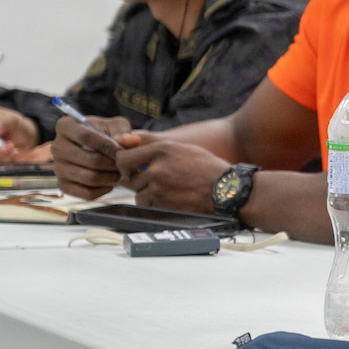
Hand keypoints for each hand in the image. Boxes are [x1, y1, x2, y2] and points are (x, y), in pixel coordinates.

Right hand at [50, 114, 130, 199]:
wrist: (98, 149)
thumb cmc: (106, 133)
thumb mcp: (116, 125)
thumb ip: (123, 132)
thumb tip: (131, 142)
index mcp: (66, 126)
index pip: (86, 136)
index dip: (108, 145)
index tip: (122, 151)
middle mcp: (57, 147)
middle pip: (90, 160)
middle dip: (113, 164)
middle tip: (126, 165)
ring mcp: (58, 168)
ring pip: (89, 178)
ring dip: (111, 178)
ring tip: (121, 173)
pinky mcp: (63, 185)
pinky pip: (86, 193)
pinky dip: (104, 190)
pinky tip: (110, 183)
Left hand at [113, 133, 229, 212]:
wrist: (226, 190)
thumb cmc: (207, 167)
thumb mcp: (182, 147)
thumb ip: (153, 145)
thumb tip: (122, 141)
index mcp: (161, 150)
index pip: (123, 158)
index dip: (125, 166)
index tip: (132, 169)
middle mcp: (156, 168)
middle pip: (129, 179)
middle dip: (139, 182)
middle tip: (157, 182)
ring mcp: (158, 188)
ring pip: (138, 195)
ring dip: (148, 195)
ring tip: (169, 191)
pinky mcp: (163, 205)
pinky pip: (148, 207)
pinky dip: (156, 205)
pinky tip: (173, 200)